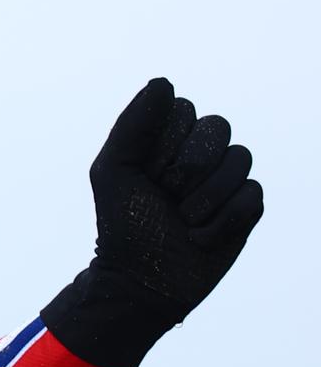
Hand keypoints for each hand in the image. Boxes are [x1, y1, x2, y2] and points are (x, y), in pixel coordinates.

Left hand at [42, 77, 264, 366]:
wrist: (140, 283)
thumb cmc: (124, 228)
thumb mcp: (115, 173)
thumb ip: (133, 126)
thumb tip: (163, 82)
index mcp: (171, 140)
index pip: (184, 111)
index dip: (161, 147)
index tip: (144, 177)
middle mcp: (203, 153)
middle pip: (217, 128)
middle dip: (185, 170)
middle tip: (165, 200)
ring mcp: (228, 179)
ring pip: (239, 160)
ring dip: (202, 200)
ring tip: (183, 222)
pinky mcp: (247, 208)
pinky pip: (250, 195)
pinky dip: (220, 223)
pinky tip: (201, 239)